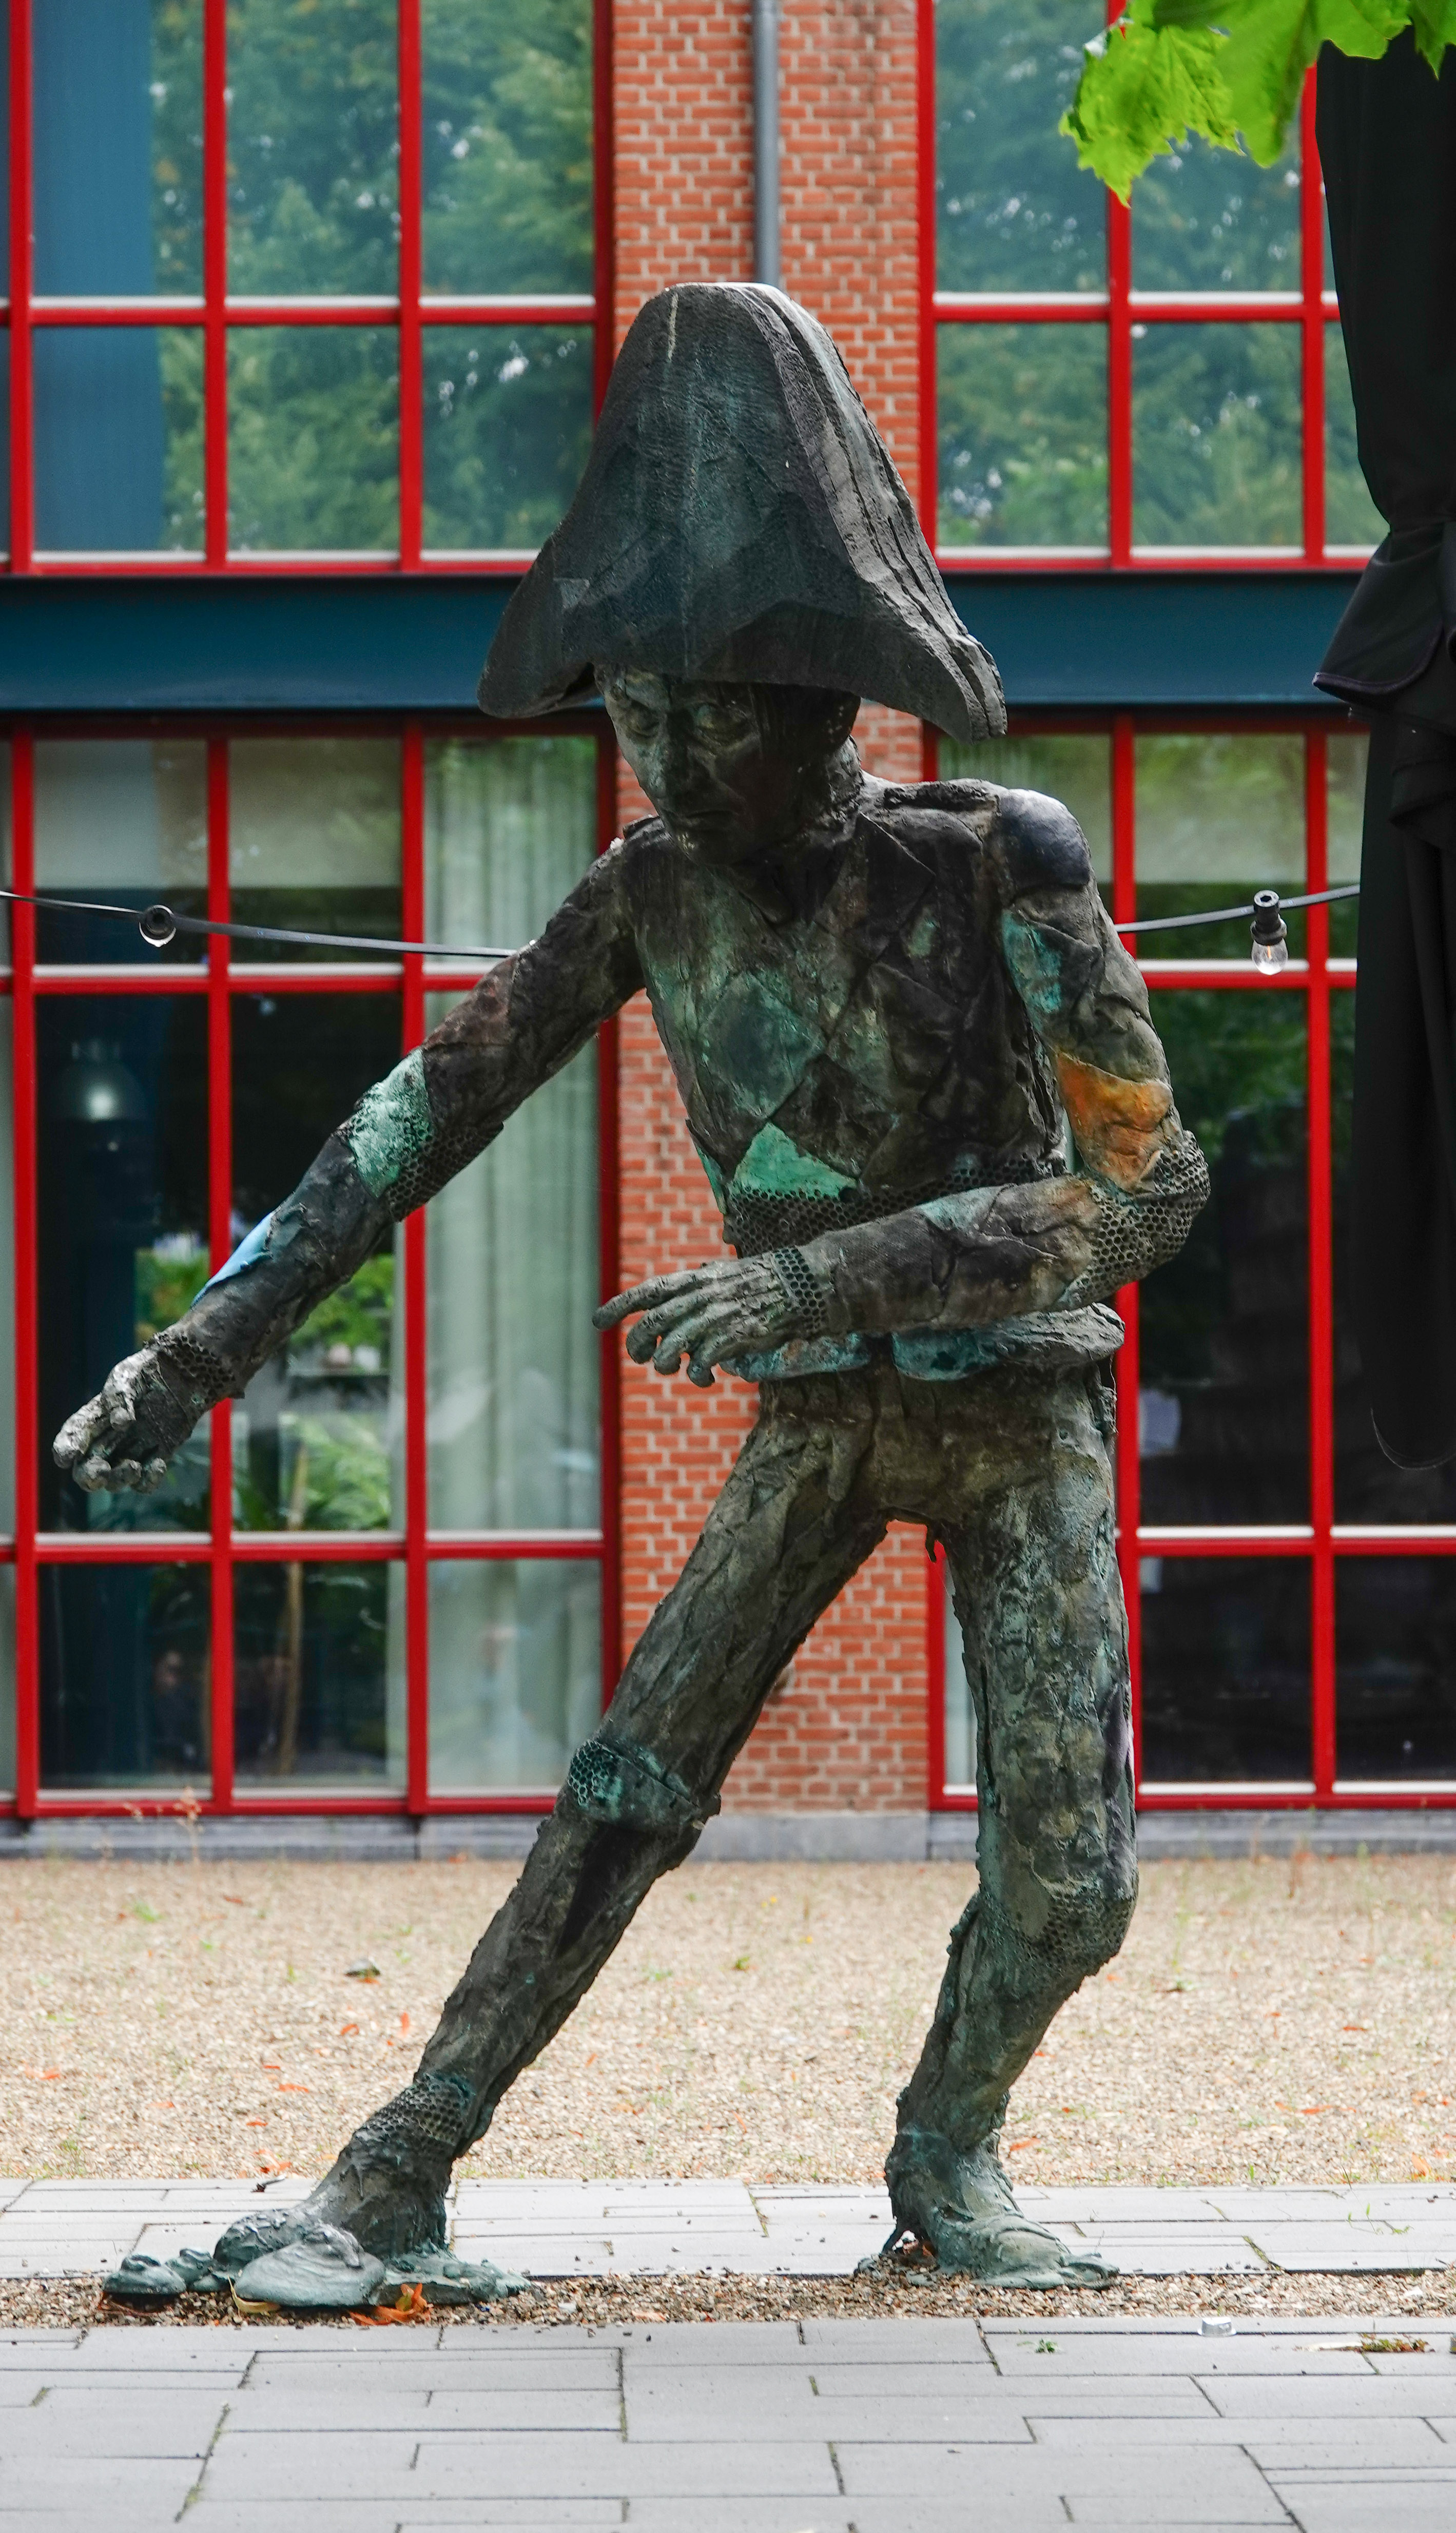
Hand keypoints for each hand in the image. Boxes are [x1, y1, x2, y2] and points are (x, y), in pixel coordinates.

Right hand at [53, 1339, 212, 1494]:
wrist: (181, 1377)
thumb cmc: (146, 1373)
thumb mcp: (128, 1376)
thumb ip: (120, 1397)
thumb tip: (120, 1424)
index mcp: (93, 1419)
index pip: (72, 1436)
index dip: (65, 1448)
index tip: (65, 1458)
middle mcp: (106, 1441)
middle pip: (86, 1470)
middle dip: (89, 1477)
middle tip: (100, 1474)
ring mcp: (129, 1452)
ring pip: (113, 1482)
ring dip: (119, 1479)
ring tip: (134, 1466)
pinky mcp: (153, 1459)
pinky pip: (143, 1483)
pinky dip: (148, 1480)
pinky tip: (159, 1463)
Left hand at [593, 1253, 825, 1385]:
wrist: (797, 1286)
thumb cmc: (759, 1282)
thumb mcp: (722, 1274)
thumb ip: (697, 1284)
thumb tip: (678, 1290)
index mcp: (692, 1281)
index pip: (646, 1292)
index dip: (618, 1306)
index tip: (598, 1321)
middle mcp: (697, 1298)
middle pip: (650, 1326)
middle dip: (636, 1346)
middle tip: (640, 1356)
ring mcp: (713, 1319)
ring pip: (670, 1350)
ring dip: (667, 1365)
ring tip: (676, 1368)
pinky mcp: (730, 1339)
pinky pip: (699, 1366)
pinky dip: (697, 1377)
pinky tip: (706, 1379)